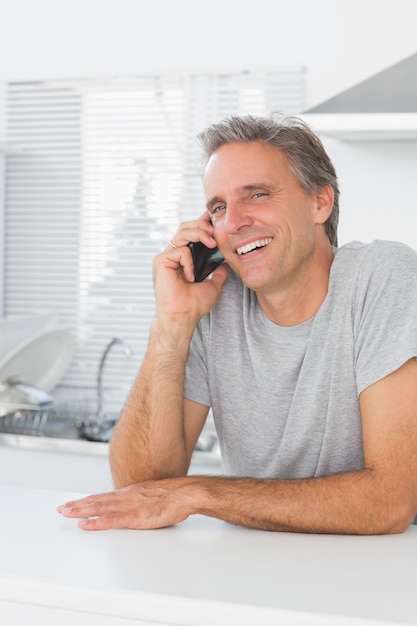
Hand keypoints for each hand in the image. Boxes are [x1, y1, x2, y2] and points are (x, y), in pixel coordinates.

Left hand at [57, 478, 194, 530]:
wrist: (187, 493)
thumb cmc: (175, 495)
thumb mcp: (154, 495)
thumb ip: (142, 501)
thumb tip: (138, 507)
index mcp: (131, 492)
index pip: (104, 496)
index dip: (88, 499)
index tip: (75, 502)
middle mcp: (127, 496)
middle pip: (97, 500)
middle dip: (78, 505)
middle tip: (62, 508)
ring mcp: (130, 506)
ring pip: (100, 508)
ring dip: (81, 511)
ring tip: (66, 513)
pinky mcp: (136, 517)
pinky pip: (112, 521)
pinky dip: (96, 522)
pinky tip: (85, 524)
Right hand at [154, 212, 227, 320]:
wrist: (183, 316)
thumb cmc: (194, 304)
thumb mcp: (213, 284)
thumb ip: (218, 272)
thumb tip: (227, 262)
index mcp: (183, 257)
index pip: (191, 232)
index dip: (201, 223)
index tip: (213, 218)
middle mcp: (173, 254)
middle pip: (185, 227)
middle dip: (202, 226)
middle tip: (215, 235)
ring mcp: (166, 256)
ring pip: (182, 232)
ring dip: (199, 234)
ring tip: (211, 244)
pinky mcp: (160, 261)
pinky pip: (180, 250)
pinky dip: (189, 261)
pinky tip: (190, 276)